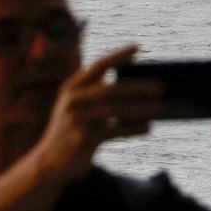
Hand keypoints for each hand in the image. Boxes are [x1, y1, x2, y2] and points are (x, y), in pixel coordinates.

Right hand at [34, 45, 163, 181]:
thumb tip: (138, 85)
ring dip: (141, 108)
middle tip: (161, 86)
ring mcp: (76, 120)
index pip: (98, 66)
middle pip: (111, 89)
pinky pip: (115, 131)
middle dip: (138, 87)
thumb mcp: (78, 107)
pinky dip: (133, 129)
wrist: (49, 162)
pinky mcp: (83, 139)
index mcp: (72, 87)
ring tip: (160, 106)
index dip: (118, 55)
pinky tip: (148, 127)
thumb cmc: (72, 130)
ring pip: (116, 110)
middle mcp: (72, 100)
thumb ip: (97, 93)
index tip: (138, 47)